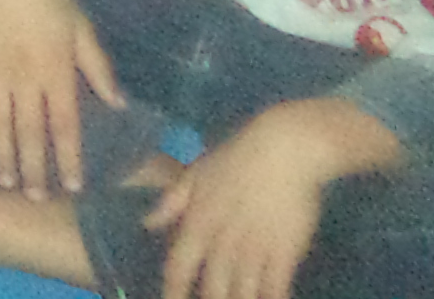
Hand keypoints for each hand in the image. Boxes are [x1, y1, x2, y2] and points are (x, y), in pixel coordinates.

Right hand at [0, 0, 124, 196]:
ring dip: (2, 154)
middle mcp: (26, 78)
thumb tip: (117, 105)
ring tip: (4, 182)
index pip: (66, 125)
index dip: (69, 157)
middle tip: (34, 196)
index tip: (72, 185)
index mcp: (57, 71)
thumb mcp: (81, 25)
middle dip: (33, 167)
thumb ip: (97, 67)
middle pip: (30, 132)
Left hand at [144, 99, 395, 298]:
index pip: (177, 267)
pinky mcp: (285, 253)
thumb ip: (171, 202)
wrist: (283, 150)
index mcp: (197, 222)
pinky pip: (275, 289)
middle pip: (211, 289)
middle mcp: (222, 242)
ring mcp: (255, 250)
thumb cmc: (236, 158)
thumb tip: (148, 224)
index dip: (172, 291)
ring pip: (242, 293)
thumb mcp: (196, 174)